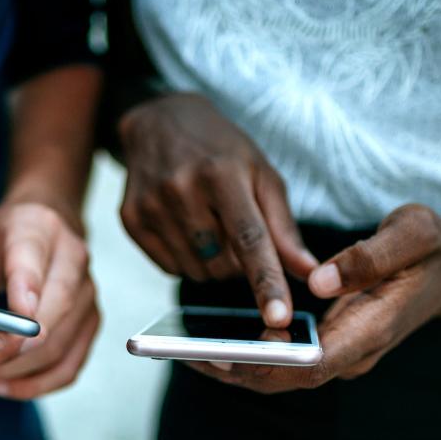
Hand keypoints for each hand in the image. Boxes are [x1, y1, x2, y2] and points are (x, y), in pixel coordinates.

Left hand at [0, 202, 99, 399]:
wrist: (46, 229)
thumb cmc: (3, 239)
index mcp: (39, 229)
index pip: (33, 261)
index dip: (24, 291)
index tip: (11, 319)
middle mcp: (73, 260)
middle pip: (55, 311)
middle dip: (14, 345)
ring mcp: (88, 294)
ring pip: (60, 346)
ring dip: (17, 370)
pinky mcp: (90, 323)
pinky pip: (68, 367)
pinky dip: (35, 384)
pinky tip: (1, 386)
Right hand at [118, 93, 316, 326]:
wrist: (159, 122)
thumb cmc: (221, 150)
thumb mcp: (261, 175)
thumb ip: (284, 228)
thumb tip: (310, 273)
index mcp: (221, 173)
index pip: (249, 240)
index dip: (266, 282)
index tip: (279, 318)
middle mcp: (180, 189)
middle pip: (223, 264)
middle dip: (239, 263)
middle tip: (236, 230)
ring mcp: (150, 206)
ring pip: (197, 272)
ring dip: (214, 264)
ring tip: (211, 226)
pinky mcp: (130, 220)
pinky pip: (170, 268)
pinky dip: (188, 260)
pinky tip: (187, 228)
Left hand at [190, 204, 440, 392]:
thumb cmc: (429, 247)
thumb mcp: (411, 233)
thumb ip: (369, 256)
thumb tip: (318, 281)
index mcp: (372, 328)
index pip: (316, 363)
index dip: (270, 363)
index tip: (229, 356)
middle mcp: (353, 350)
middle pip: (288, 377)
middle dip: (237, 370)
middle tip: (185, 352)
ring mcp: (340, 350)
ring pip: (280, 372)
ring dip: (234, 365)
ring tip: (183, 347)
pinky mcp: (328, 341)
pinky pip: (282, 357)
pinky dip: (247, 352)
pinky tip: (211, 336)